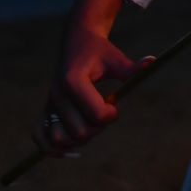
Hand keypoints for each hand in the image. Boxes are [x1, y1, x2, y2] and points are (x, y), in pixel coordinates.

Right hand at [35, 0, 150, 157]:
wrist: (77, 40)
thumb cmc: (100, 51)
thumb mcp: (116, 58)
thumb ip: (131, 68)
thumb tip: (152, 62)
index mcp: (74, 81)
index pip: (96, 115)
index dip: (111, 115)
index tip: (115, 105)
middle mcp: (57, 94)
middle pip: (80, 132)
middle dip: (97, 128)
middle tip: (103, 114)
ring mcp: (49, 103)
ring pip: (60, 140)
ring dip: (78, 140)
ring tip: (89, 126)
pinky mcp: (45, 109)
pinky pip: (39, 137)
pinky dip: (50, 149)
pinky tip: (68, 150)